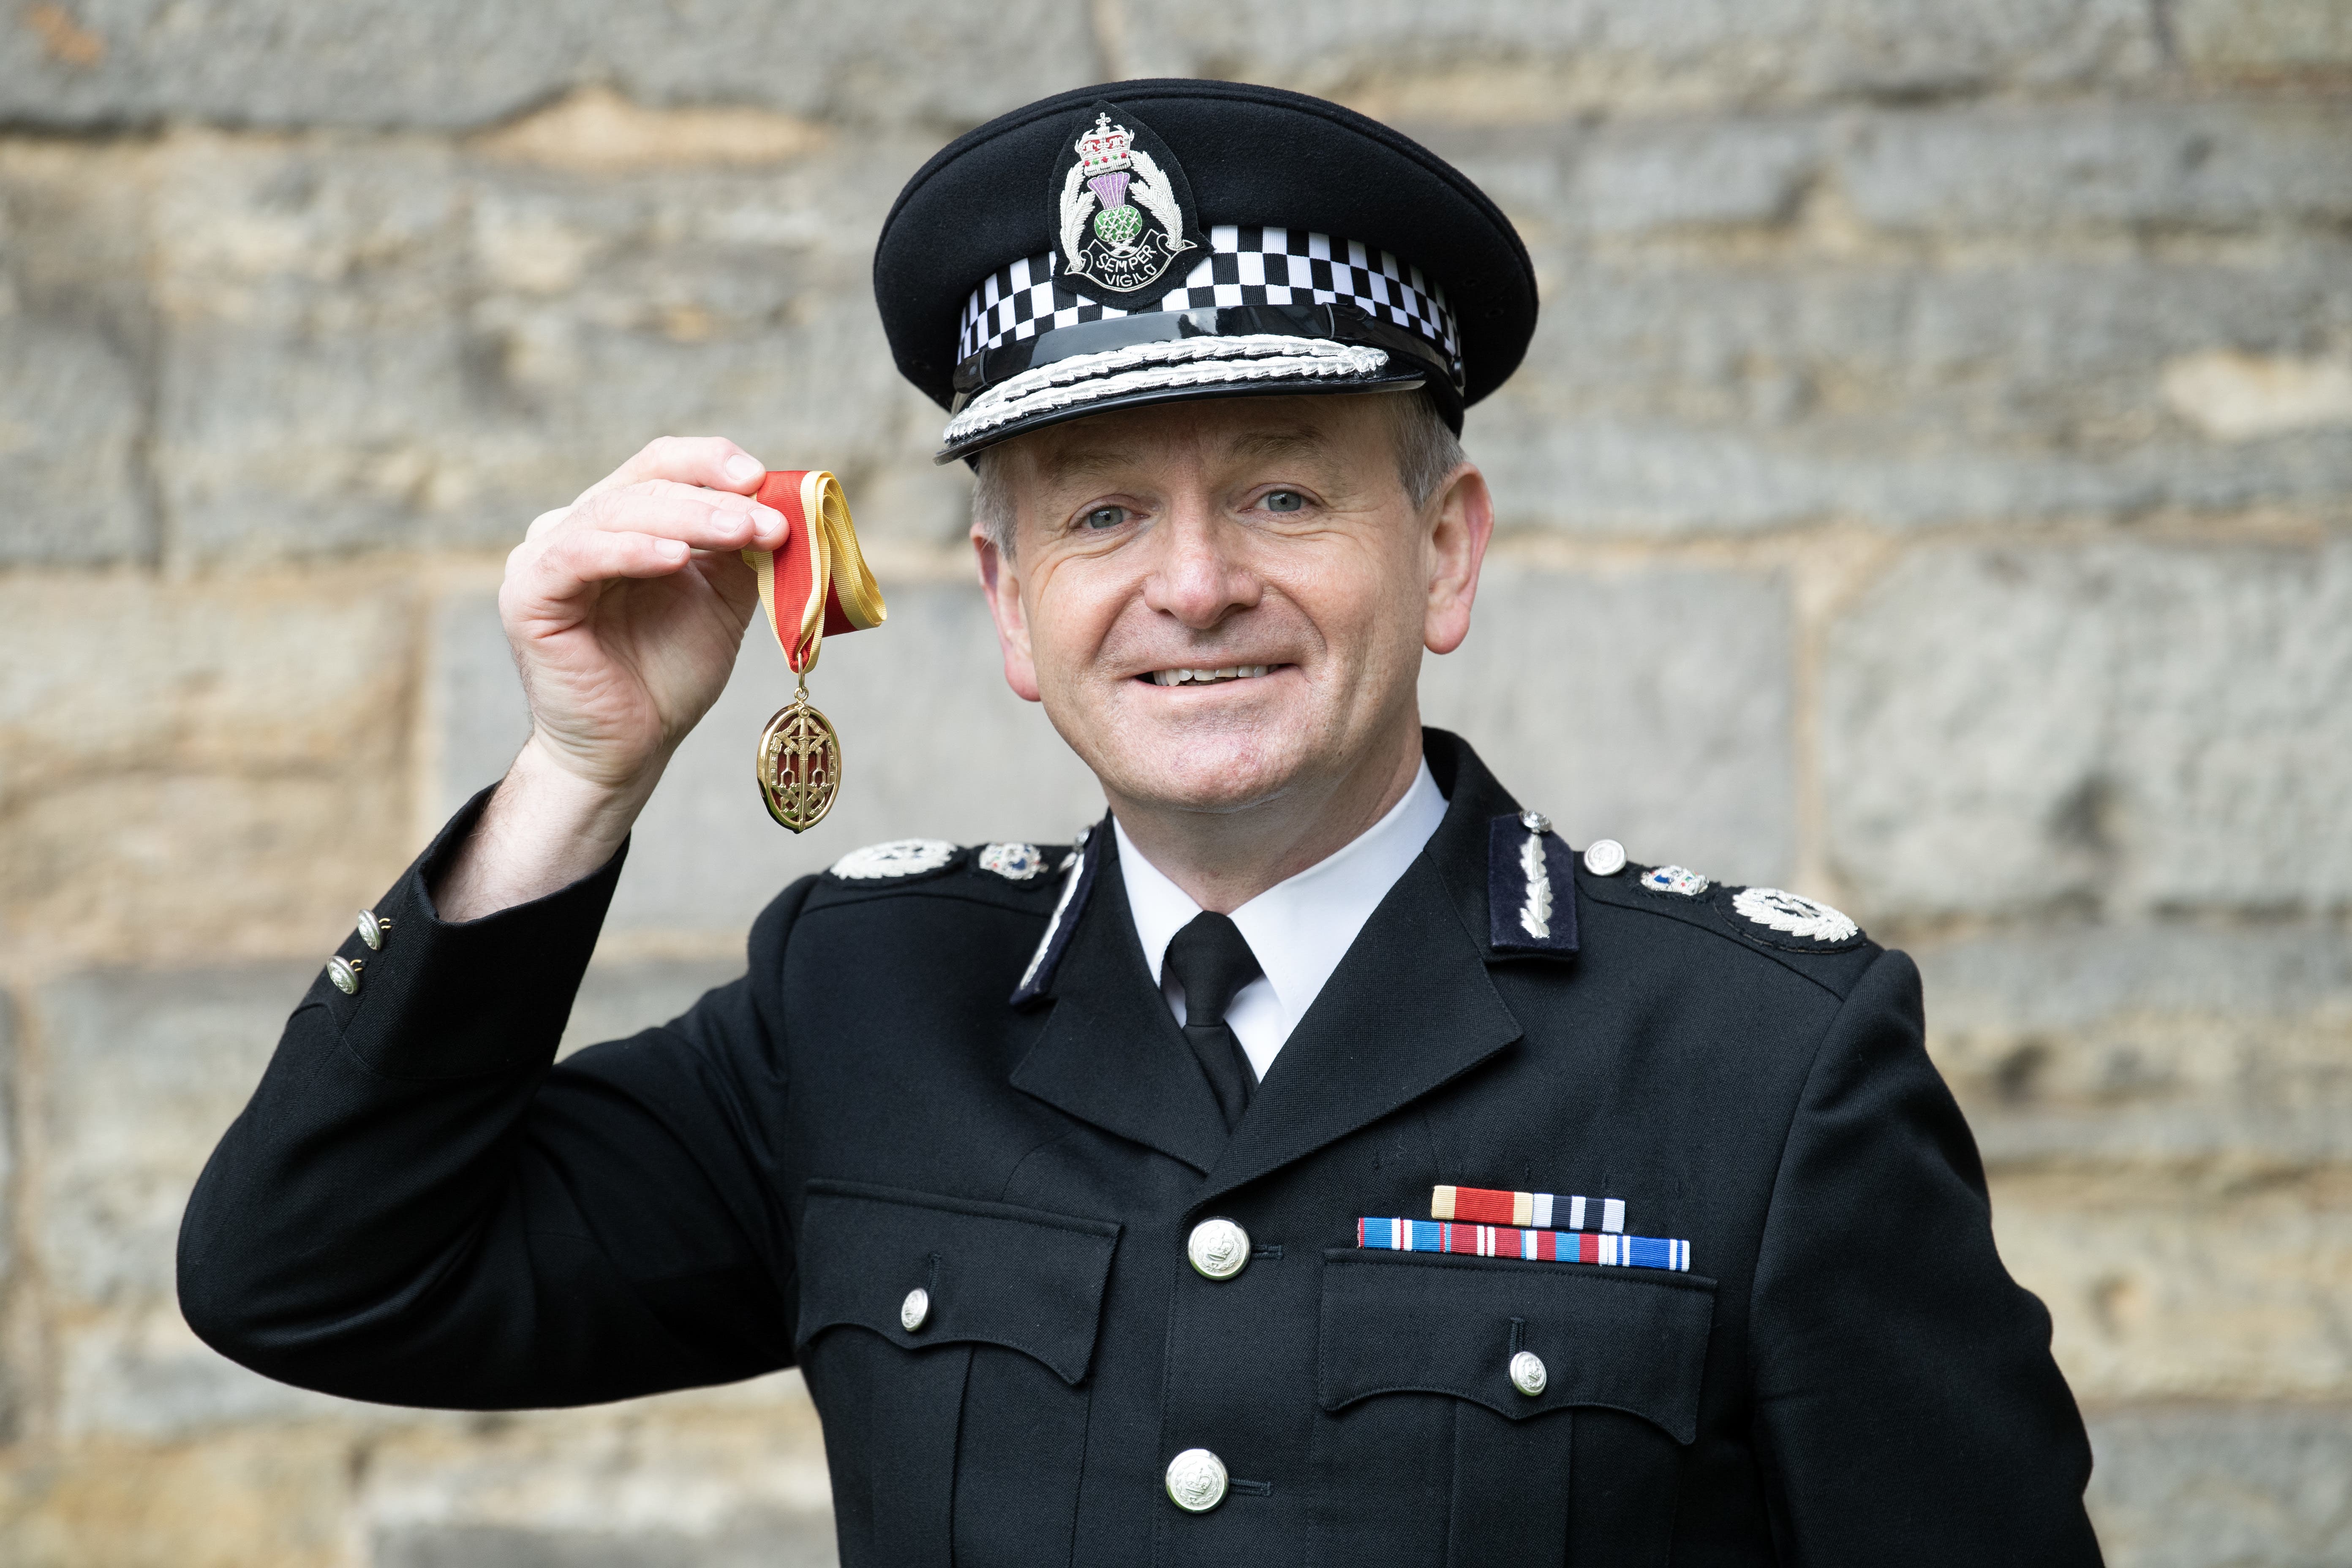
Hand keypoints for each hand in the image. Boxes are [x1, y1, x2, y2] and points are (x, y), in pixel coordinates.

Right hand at [504, 436, 786, 790]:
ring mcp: (545, 557)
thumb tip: (781, 504)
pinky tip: (675, 558)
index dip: (712, 462)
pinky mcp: (528, 595)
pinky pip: (578, 556)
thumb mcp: (719, 600)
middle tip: (770, 520)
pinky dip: (631, 550)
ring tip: (741, 533)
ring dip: (688, 518)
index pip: (661, 464)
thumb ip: (740, 552)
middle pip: (644, 482)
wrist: (631, 747)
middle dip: (714, 498)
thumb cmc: (669, 674)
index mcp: (619, 520)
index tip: (764, 478)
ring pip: (616, 512)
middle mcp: (575, 527)